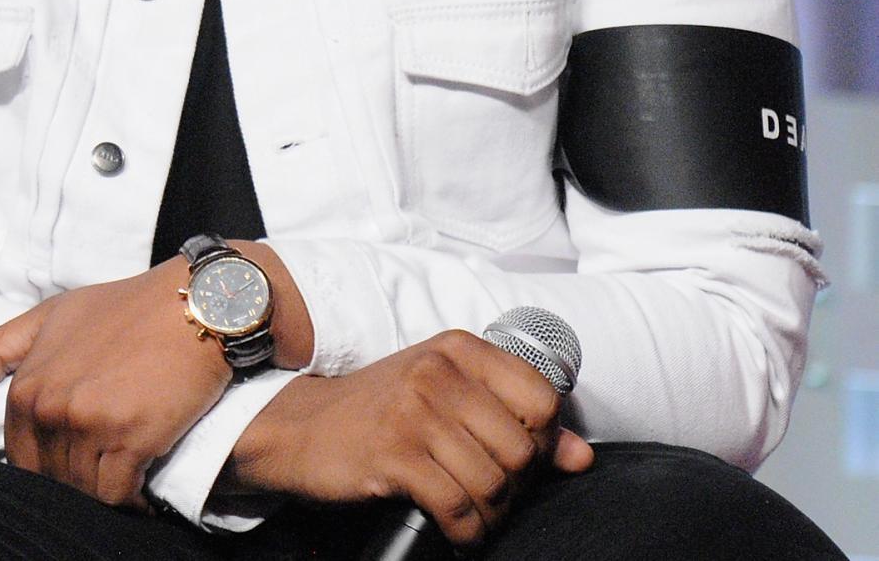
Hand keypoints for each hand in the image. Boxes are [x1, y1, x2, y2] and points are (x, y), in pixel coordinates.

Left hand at [0, 259, 229, 506]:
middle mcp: (50, 407)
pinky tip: (142, 488)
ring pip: (82, 491)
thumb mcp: (50, 316)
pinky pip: (116, 496)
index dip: (47, 464)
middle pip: (51, 478)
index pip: (20, 455)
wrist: (192, 305)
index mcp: (26, 384)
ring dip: (101, 491)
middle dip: (74, 479)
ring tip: (123, 475)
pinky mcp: (131, 439)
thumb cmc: (123, 309)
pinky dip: (129, 500)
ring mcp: (88, 424)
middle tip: (103, 466)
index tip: (75, 456)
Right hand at [227, 331, 593, 547]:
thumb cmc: (379, 412)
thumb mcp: (446, 398)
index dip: (541, 440)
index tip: (517, 458)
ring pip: (493, 483)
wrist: (299, 427)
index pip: (542, 398)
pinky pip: (458, 506)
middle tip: (491, 494)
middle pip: (521, 449)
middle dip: (514, 486)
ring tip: (474, 515)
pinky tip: (457, 529)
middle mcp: (437, 372)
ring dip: (490, 514)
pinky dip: (466, 531)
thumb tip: (580, 455)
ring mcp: (413, 412)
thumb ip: (515, 419)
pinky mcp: (393, 454)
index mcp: (458, 350)